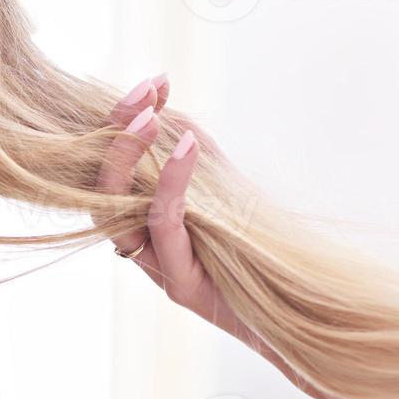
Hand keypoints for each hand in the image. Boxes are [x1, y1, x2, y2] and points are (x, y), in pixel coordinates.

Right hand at [94, 73, 248, 339]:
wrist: (301, 317)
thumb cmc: (258, 252)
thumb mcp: (221, 186)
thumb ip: (189, 144)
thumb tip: (162, 91)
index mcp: (138, 222)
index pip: (107, 168)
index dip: (120, 122)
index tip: (153, 82)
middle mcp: (136, 247)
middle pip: (96, 189)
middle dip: (112, 135)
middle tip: (140, 97)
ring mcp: (153, 268)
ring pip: (112, 212)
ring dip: (125, 158)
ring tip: (149, 116)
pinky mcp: (178, 284)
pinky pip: (161, 226)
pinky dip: (169, 183)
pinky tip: (187, 147)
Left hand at [95, 74, 398, 398]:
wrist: (336, 359)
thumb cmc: (357, 348)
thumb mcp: (388, 329)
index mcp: (203, 299)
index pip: (164, 244)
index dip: (167, 198)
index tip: (191, 147)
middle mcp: (176, 272)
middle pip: (117, 215)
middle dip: (121, 159)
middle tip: (145, 107)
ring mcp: (175, 245)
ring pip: (121, 195)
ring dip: (127, 140)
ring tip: (151, 85)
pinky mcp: (189, 219)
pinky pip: (151, 176)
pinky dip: (154, 136)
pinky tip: (163, 93)